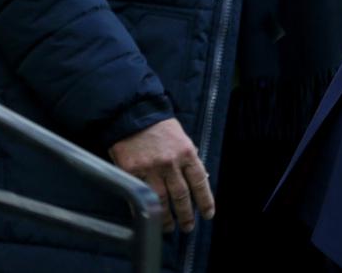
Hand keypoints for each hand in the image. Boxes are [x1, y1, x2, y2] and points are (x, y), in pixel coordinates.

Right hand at [109, 118, 214, 232]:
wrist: (133, 115)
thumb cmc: (159, 127)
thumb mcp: (181, 138)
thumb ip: (189, 158)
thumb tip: (200, 178)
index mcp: (186, 152)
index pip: (200, 182)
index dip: (205, 200)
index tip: (208, 213)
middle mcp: (170, 162)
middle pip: (182, 196)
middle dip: (186, 215)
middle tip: (188, 226)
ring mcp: (150, 169)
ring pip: (162, 201)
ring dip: (166, 218)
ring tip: (169, 227)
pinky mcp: (132, 172)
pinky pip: (140, 195)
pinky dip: (145, 208)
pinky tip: (149, 216)